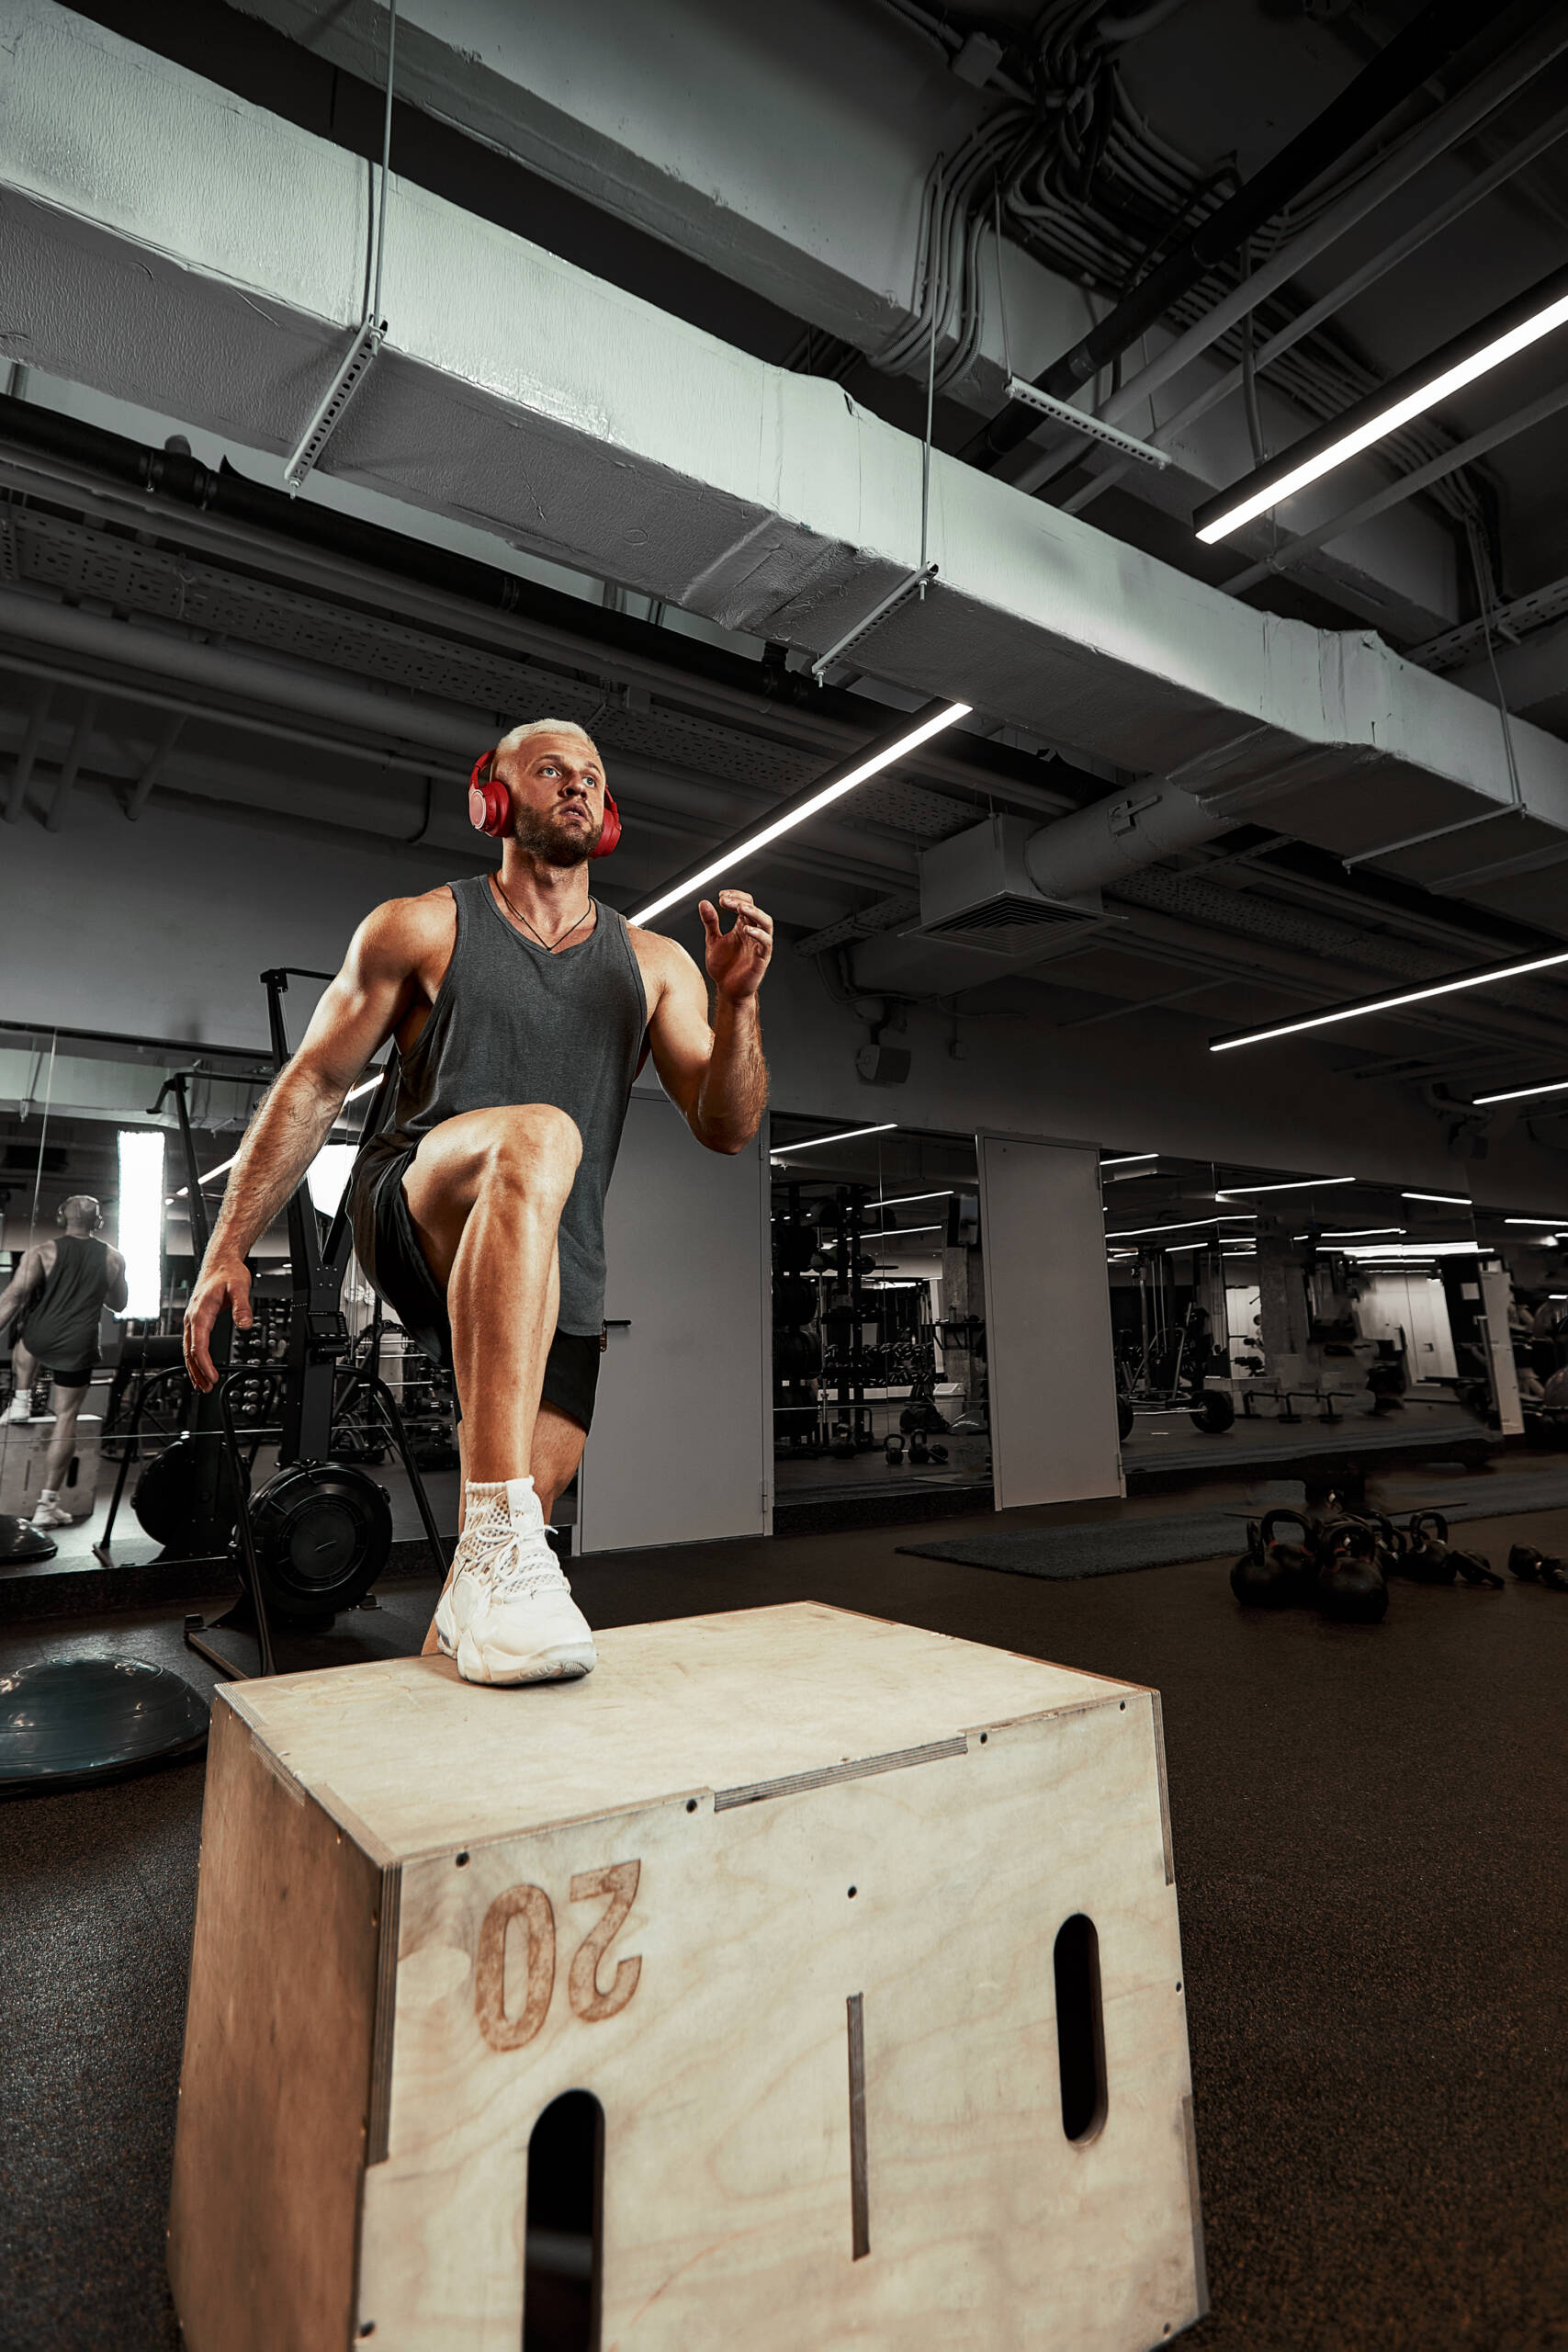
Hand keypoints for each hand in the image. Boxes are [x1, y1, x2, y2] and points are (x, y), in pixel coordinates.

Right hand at [184, 1257, 252, 1393]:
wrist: (220, 1263)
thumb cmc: (228, 1273)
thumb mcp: (240, 1287)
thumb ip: (242, 1307)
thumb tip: (245, 1325)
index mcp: (201, 1312)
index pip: (198, 1344)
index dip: (204, 1363)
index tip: (212, 1376)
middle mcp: (193, 1317)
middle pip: (190, 1351)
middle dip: (197, 1371)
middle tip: (206, 1388)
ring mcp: (193, 1319)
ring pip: (188, 1348)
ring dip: (194, 1368)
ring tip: (201, 1385)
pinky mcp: (197, 1320)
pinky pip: (192, 1342)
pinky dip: (194, 1357)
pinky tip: (199, 1367)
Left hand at [700, 890, 772, 1001]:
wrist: (728, 991)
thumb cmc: (724, 968)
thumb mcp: (713, 941)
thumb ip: (710, 922)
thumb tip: (704, 903)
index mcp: (743, 927)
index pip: (746, 903)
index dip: (735, 896)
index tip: (721, 896)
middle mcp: (752, 934)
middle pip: (755, 909)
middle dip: (741, 901)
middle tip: (725, 900)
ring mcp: (758, 945)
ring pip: (765, 923)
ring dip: (754, 912)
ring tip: (740, 907)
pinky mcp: (761, 958)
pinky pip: (766, 943)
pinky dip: (759, 934)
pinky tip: (747, 929)